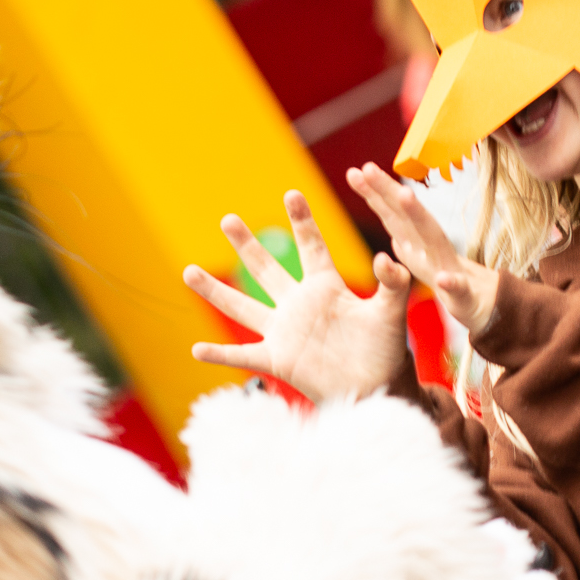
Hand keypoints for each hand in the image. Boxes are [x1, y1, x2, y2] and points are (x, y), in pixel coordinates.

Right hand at [185, 190, 409, 400]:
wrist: (377, 387)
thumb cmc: (386, 349)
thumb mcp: (391, 312)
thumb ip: (392, 284)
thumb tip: (386, 258)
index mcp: (326, 287)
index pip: (311, 247)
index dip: (302, 221)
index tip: (291, 193)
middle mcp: (298, 304)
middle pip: (265, 268)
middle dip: (246, 244)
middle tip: (227, 219)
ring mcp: (284, 331)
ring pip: (241, 306)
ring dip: (214, 291)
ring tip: (187, 271)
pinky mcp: (277, 360)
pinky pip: (242, 355)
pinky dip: (220, 354)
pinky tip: (196, 349)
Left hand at [346, 165, 501, 333]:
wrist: (480, 304)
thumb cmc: (446, 275)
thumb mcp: (418, 254)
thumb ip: (403, 234)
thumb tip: (384, 213)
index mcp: (416, 240)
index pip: (392, 213)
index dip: (374, 192)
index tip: (354, 172)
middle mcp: (431, 246)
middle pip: (407, 215)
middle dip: (388, 190)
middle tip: (367, 168)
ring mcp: (448, 266)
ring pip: (434, 238)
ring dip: (419, 216)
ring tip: (403, 194)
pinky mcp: (464, 293)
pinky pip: (458, 288)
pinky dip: (452, 283)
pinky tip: (443, 280)